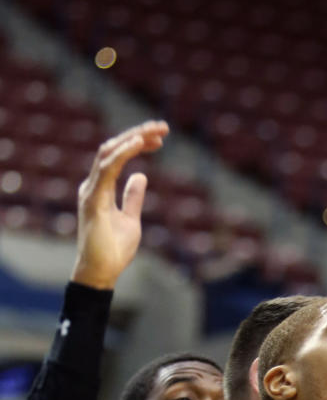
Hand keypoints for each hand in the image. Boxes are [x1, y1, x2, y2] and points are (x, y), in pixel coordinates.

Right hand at [73, 121, 168, 289]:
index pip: (117, 156)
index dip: (138, 143)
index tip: (161, 138)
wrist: (102, 273)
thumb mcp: (131, 219)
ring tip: (154, 130)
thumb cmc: (113, 250)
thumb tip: (141, 176)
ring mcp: (91, 191)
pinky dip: (122, 153)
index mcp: (100, 188)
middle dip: (138, 133)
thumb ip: (133, 197)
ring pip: (108, 152)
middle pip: (113, 148)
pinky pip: (107, 169)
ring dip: (132, 138)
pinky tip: (138, 143)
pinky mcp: (93, 200)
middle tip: (163, 126)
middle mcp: (93, 185)